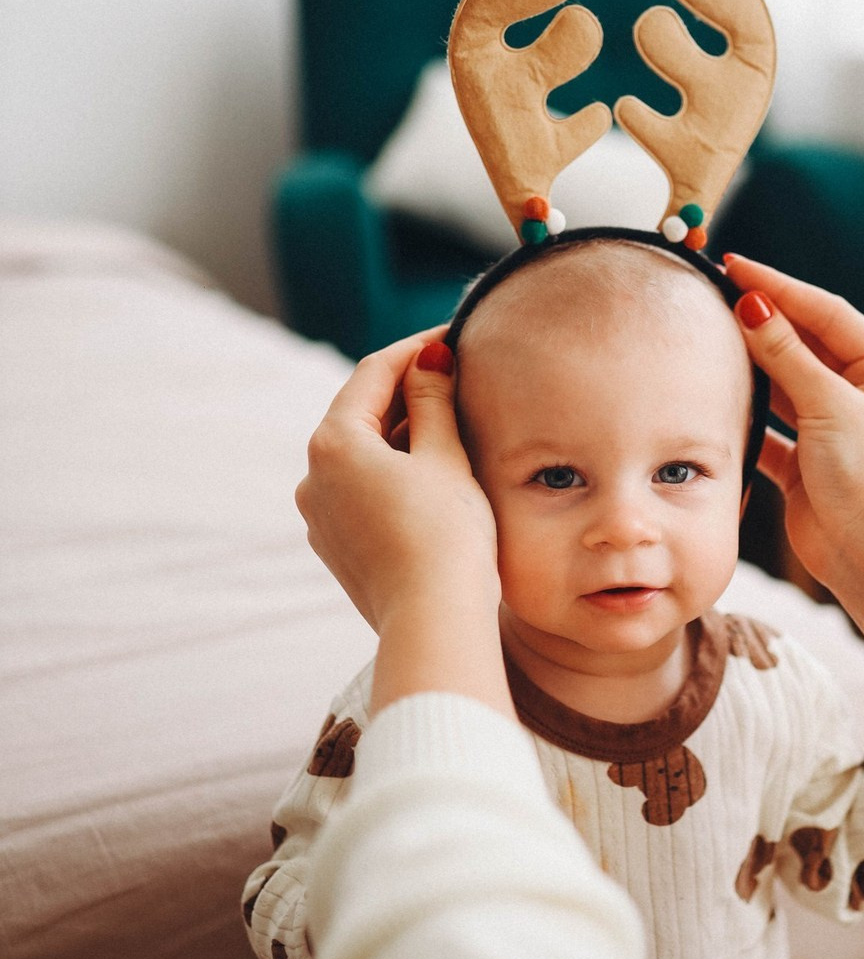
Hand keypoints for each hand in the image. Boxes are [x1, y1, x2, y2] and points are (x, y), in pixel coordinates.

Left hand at [297, 330, 510, 716]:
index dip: (416, 350)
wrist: (435, 622)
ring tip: (452, 425)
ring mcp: (320, 518)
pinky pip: (362, 493)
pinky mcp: (337, 549)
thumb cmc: (446, 536)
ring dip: (403, 435)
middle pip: (362, 414)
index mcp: (333, 443)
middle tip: (456, 376)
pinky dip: (393, 474)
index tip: (452, 335)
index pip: (374, 373)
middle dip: (409, 393)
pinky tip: (433, 478)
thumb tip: (429, 358)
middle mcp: (312, 477)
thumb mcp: (446, 456)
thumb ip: (434, 400)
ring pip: (362, 457)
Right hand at [726, 255, 863, 782]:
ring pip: (783, 386)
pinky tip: (715, 400)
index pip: (826, 314)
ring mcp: (831, 432)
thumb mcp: (830, 405)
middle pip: (803, 346)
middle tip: (714, 296)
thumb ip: (788, 356)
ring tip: (709, 340)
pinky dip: (744, 417)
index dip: (781, 289)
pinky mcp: (804, 467)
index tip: (737, 267)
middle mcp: (861, 398)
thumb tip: (753, 306)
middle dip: (762, 323)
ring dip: (751, 366)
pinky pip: (768, 430)